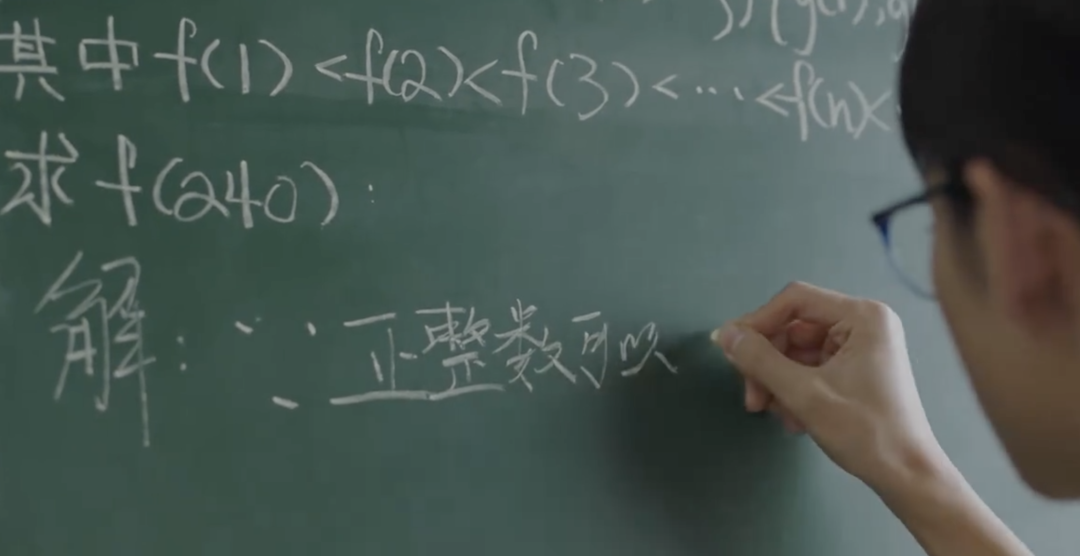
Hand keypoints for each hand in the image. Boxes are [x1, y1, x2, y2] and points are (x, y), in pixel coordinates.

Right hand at [714, 282, 947, 491]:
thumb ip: (760, 360)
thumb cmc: (863, 430)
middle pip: (794, 329)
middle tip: (752, 397)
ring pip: (798, 352)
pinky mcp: (856, 370)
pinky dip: (795, 390)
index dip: (757, 323)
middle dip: (767, 363)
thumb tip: (725, 335)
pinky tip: (793, 418)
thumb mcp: (804, 394)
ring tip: (774, 414)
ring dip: (778, 382)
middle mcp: (863, 324)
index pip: (795, 301)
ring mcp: (861, 347)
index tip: (730, 352)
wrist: (906, 475)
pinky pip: (811, 369)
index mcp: (862, 316)